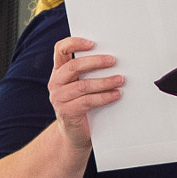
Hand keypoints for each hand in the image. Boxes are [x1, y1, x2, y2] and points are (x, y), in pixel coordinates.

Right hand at [47, 35, 123, 150]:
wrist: (75, 134)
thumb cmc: (83, 105)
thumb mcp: (82, 86)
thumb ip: (89, 72)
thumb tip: (114, 59)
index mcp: (59, 71)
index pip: (61, 49)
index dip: (74, 43)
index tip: (92, 43)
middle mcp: (56, 82)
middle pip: (74, 66)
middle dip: (96, 62)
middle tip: (113, 60)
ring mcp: (59, 98)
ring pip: (83, 85)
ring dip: (105, 81)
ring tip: (120, 79)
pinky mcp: (67, 112)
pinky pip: (88, 101)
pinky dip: (104, 97)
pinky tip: (116, 94)